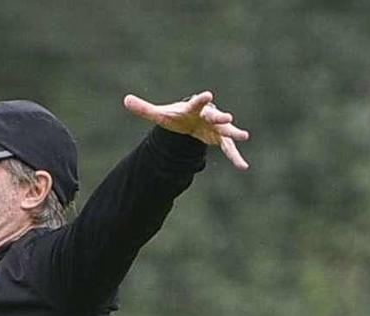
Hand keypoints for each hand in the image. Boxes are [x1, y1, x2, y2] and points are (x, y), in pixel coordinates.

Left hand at [123, 91, 250, 169]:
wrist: (190, 120)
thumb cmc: (176, 116)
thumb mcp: (160, 115)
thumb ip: (144, 109)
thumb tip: (125, 100)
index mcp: (193, 108)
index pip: (196, 103)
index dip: (201, 100)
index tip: (207, 95)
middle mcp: (207, 115)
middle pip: (214, 115)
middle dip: (220, 116)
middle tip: (227, 117)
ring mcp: (216, 127)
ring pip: (226, 130)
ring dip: (233, 133)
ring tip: (244, 136)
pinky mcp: (219, 138)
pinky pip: (229, 148)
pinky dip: (235, 157)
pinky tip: (243, 166)